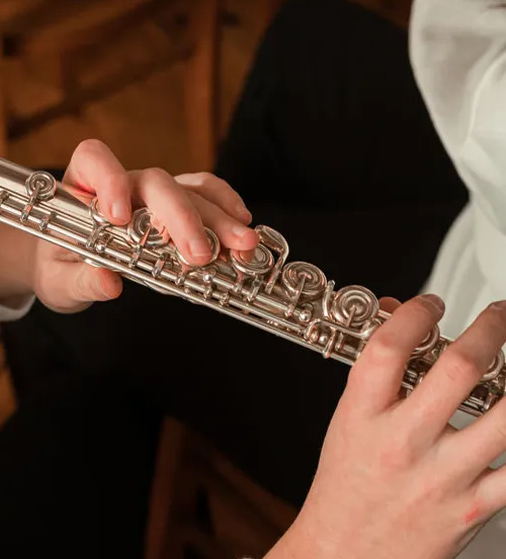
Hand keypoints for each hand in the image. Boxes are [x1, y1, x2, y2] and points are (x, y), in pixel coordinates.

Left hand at [0, 139, 258, 312]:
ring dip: (216, 217)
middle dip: (181, 216)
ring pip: (188, 190)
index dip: (109, 178)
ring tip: (242, 246)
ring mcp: (152, 193)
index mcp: (82, 186)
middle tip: (200, 255)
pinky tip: (244, 229)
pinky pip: (205, 194)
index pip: (94, 159)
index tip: (118, 215)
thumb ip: (80, 281)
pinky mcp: (176, 207)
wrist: (68, 269)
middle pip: (155, 182)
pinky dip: (225, 208)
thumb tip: (108, 282)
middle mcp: (122, 183)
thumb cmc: (60, 268)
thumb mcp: (59, 281)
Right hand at [270, 295, 505, 558]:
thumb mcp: (347, 419)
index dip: (417, 314)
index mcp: (362, 414)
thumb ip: (378, 371)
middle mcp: (404, 442)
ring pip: (504, 418)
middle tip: (498, 314)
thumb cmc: (347, 485)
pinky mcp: (474, 507)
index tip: (432, 303)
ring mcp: (443, 476)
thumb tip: (401, 317)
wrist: (347, 554)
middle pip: (458, 370)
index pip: (390, 348)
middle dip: (490, 330)